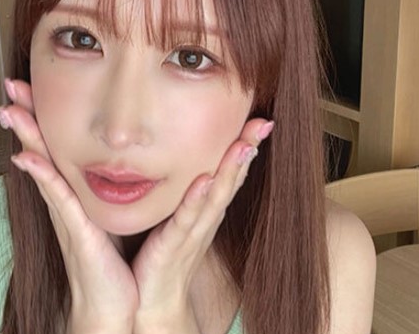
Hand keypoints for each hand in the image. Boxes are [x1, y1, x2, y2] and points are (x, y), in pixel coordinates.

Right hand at [0, 78, 136, 333]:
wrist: (109, 306)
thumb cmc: (111, 263)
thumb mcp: (108, 219)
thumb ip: (105, 194)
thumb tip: (115, 166)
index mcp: (75, 196)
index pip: (56, 149)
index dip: (42, 119)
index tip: (31, 86)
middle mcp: (65, 203)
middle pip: (41, 151)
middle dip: (26, 117)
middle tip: (11, 85)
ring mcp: (66, 216)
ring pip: (43, 168)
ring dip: (26, 138)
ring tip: (9, 109)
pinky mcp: (75, 232)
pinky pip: (58, 199)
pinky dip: (41, 176)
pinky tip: (26, 156)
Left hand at [130, 118, 273, 332]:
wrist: (155, 298)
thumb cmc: (164, 254)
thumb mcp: (180, 217)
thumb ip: (187, 191)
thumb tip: (190, 160)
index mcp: (207, 208)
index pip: (231, 171)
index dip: (246, 146)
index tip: (259, 118)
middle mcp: (207, 217)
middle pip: (232, 178)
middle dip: (247, 150)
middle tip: (263, 122)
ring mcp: (194, 231)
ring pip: (217, 196)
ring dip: (231, 170)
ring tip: (243, 145)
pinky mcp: (174, 245)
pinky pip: (187, 220)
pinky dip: (197, 200)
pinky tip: (204, 181)